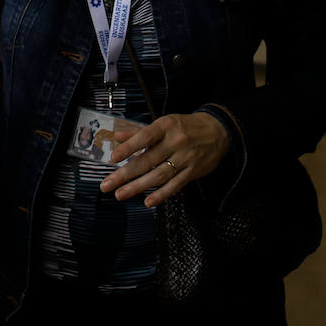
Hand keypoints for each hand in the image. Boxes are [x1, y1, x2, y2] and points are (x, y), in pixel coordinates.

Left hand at [99, 112, 229, 207]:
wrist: (219, 131)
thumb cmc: (185, 126)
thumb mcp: (164, 123)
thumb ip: (139, 132)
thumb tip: (117, 137)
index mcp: (165, 126)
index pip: (145, 137)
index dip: (128, 148)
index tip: (113, 158)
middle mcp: (175, 142)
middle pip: (147, 161)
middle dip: (125, 174)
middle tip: (107, 185)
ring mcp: (185, 159)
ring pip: (159, 176)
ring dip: (138, 187)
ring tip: (120, 195)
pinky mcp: (192, 172)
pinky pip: (175, 186)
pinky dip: (161, 195)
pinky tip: (148, 202)